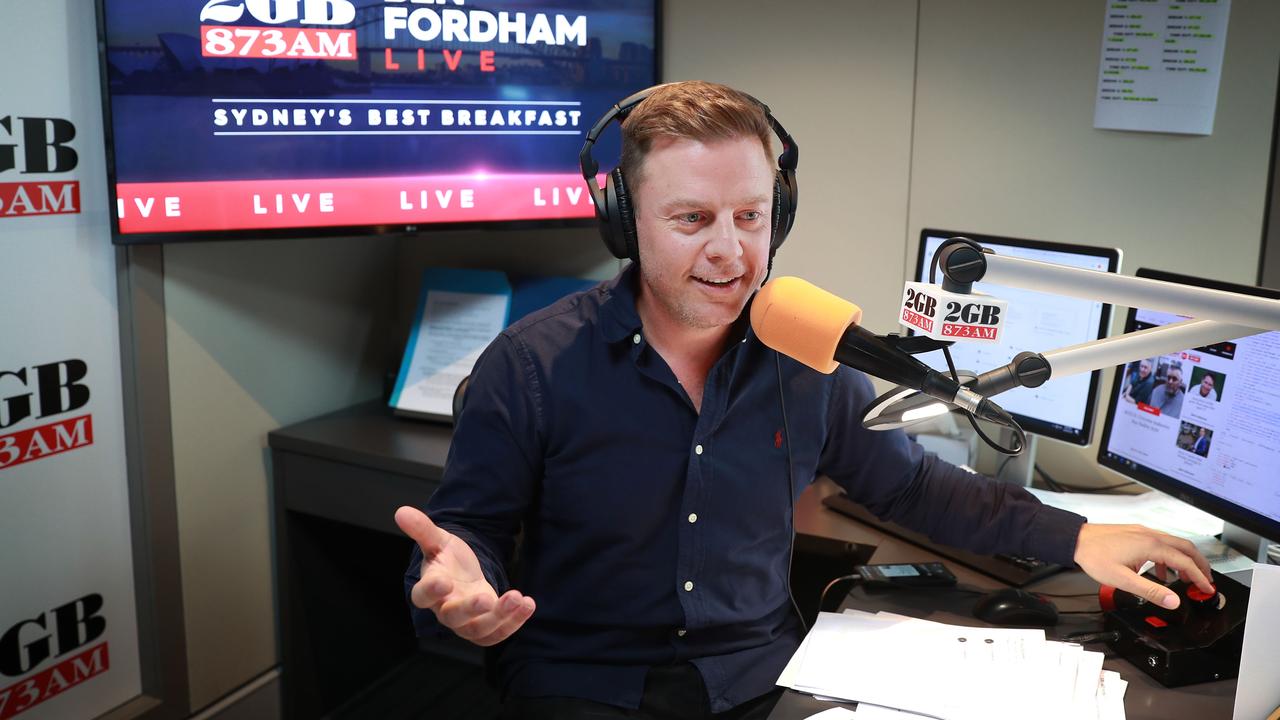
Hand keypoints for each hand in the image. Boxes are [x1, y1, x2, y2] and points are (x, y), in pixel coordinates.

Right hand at [394, 505, 534, 645]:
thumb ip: (422, 529)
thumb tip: (401, 511)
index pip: (422, 596)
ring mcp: (465, 623)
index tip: (443, 582)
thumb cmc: (448, 560)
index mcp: (429, 589)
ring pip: (478, 629)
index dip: (431, 591)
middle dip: (470, 609)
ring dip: (499, 616)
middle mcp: (445, 610)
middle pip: (452, 617)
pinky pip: (497, 633)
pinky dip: (514, 622)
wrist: (464, 576)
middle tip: (486, 598)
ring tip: (517, 598)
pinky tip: (527, 604)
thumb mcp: (438, 541)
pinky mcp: (484, 629)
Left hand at [1073, 523, 1213, 608]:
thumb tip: (1173, 601)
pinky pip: (1159, 544)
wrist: (1076, 539)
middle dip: (1199, 564)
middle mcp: (1150, 536)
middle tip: (1205, 580)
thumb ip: (1150, 591)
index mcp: (1151, 546)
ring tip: (1185, 579)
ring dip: (1183, 560)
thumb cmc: (1094, 556)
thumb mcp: (1123, 580)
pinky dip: (1166, 558)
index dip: (1199, 577)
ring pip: (1173, 544)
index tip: (1207, 588)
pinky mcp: (1135, 533)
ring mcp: (1143, 532)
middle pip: (1186, 548)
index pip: (1185, 562)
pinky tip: (1158, 572)